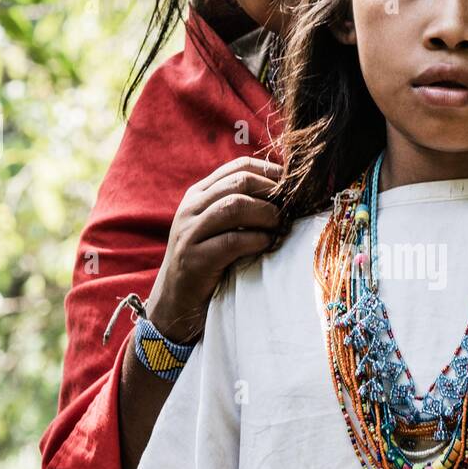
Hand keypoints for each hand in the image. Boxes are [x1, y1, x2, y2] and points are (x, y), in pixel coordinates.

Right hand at [146, 156, 282, 342]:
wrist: (175, 303)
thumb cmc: (208, 262)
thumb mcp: (219, 227)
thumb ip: (241, 206)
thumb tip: (286, 193)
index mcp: (199, 193)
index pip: (240, 166)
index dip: (271, 172)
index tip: (292, 188)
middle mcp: (191, 207)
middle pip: (240, 182)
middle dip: (272, 194)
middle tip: (290, 211)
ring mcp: (189, 232)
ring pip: (235, 206)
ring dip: (266, 215)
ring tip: (280, 228)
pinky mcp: (194, 259)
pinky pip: (232, 241)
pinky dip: (257, 240)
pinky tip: (267, 245)